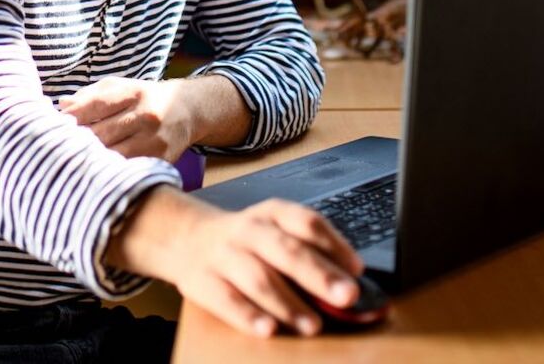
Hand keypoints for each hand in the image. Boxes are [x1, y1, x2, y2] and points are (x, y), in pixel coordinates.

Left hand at [59, 77, 192, 161]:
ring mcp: (154, 140)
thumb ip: (90, 95)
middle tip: (53, 148)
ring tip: (69, 163)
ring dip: (90, 160)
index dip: (73, 116)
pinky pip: (129, 169)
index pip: (97, 105)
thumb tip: (62, 105)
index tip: (52, 124)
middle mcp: (146, 116)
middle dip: (76, 141)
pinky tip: (93, 173)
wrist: (188, 109)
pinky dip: (109, 172)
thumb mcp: (121, 86)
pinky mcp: (161, 160)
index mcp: (134, 92)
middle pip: (102, 133)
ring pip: (113, 155)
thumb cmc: (144, 97)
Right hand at [110, 188, 364, 337]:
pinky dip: (248, 316)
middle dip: (319, 274)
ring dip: (288, 303)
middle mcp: (248, 230)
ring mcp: (223, 255)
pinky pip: (226, 299)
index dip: (334, 245)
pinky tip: (268, 329)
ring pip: (258, 277)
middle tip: (346, 296)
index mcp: (272, 213)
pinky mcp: (201, 281)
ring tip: (313, 325)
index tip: (357, 269)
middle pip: (286, 250)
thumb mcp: (276, 232)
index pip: (306, 222)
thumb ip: (310, 253)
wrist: (187, 238)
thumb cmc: (247, 241)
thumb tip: (350, 282)